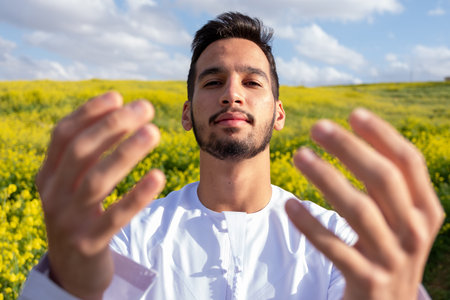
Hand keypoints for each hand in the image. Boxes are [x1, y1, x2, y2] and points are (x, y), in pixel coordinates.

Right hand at [36, 92, 164, 298]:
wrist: (73, 268)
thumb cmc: (81, 214)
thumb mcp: (75, 184)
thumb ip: (91, 155)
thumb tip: (122, 115)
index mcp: (47, 175)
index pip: (63, 135)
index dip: (89, 112)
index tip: (118, 96)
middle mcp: (53, 195)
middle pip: (81, 151)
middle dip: (113, 125)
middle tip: (145, 108)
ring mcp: (69, 220)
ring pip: (97, 180)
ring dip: (126, 152)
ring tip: (154, 132)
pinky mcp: (89, 243)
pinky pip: (116, 216)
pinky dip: (137, 194)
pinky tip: (159, 176)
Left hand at [285, 108, 443, 298]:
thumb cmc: (388, 251)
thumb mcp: (400, 219)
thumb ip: (389, 185)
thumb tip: (357, 133)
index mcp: (427, 211)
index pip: (408, 162)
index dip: (382, 134)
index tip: (352, 113)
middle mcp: (415, 232)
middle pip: (382, 178)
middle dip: (348, 147)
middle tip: (316, 127)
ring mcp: (393, 259)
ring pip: (358, 209)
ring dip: (325, 177)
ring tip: (299, 156)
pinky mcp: (368, 281)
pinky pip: (334, 247)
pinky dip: (311, 224)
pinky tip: (290, 205)